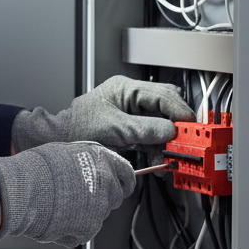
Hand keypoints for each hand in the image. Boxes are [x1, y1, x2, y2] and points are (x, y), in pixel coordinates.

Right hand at [0, 142, 134, 247]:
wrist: (21, 191)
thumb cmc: (35, 169)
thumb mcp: (66, 153)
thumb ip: (87, 162)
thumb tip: (93, 169)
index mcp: (103, 160)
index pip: (127, 174)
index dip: (122, 182)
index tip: (119, 187)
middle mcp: (106, 183)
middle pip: (115, 197)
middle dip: (102, 199)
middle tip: (79, 198)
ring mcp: (99, 207)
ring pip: (99, 215)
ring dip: (85, 214)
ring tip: (61, 207)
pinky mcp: (89, 228)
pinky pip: (85, 231)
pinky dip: (73, 229)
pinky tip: (56, 218)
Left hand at [11, 75, 194, 152]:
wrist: (58, 141)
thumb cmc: (76, 128)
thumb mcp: (114, 128)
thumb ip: (144, 129)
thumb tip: (170, 131)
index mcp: (125, 88)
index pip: (162, 95)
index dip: (179, 111)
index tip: (190, 126)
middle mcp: (129, 98)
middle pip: (164, 108)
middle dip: (175, 126)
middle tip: (184, 142)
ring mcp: (129, 114)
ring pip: (159, 124)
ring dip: (165, 141)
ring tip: (167, 156)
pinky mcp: (128, 130)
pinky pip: (149, 136)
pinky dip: (156, 148)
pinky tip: (157, 159)